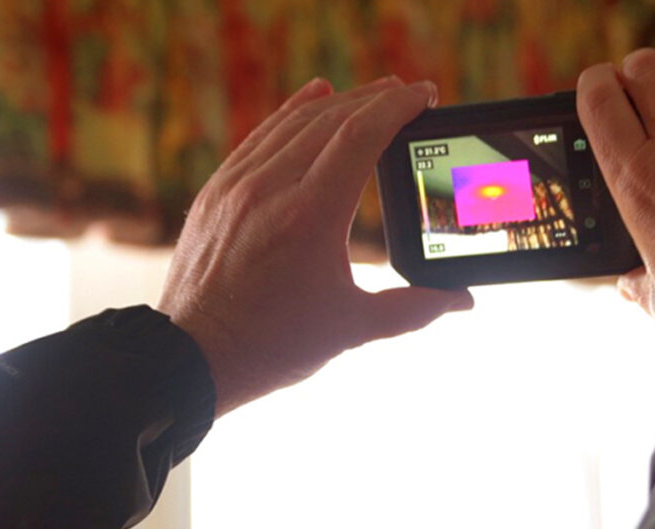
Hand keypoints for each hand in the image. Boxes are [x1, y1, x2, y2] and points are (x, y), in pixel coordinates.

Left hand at [159, 77, 473, 416]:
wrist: (192, 358)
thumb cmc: (273, 345)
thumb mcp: (351, 327)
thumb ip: (413, 309)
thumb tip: (462, 301)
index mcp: (310, 217)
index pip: (361, 136)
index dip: (397, 107)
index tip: (425, 96)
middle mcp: (270, 189)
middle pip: (330, 119)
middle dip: (376, 99)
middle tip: (408, 94)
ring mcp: (237, 185)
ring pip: (294, 121)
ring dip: (338, 101)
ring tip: (373, 93)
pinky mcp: (216, 190)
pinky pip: (261, 135)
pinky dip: (292, 112)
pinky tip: (315, 95)